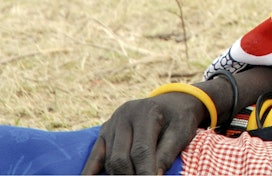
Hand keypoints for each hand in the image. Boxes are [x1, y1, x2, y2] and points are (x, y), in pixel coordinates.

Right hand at [81, 92, 204, 174]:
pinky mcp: (104, 133)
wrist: (173, 102)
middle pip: (121, 158)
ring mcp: (111, 124)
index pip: (141, 151)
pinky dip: (90, 173)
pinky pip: (94, 157)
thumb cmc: (179, 118)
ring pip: (109, 160)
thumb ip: (167, 154)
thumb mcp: (181, 132)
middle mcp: (124, 116)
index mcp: (145, 112)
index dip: (145, 173)